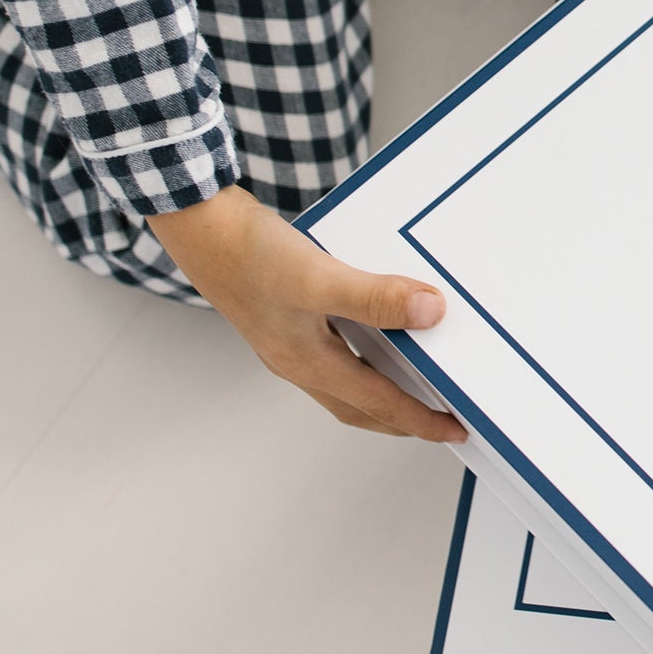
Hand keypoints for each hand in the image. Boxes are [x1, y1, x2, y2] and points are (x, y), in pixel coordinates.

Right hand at [146, 184, 467, 441]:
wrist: (197, 223)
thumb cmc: (246, 253)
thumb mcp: (319, 277)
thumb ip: (375, 299)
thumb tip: (430, 314)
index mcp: (306, 362)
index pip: (377, 404)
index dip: (420, 419)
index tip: (455, 430)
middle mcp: (296, 359)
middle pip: (359, 406)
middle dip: (400, 418)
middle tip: (440, 421)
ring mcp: (287, 338)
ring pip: (346, 378)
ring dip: (382, 387)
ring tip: (418, 381)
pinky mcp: (284, 312)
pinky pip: (335, 346)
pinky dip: (364, 349)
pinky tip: (378, 325)